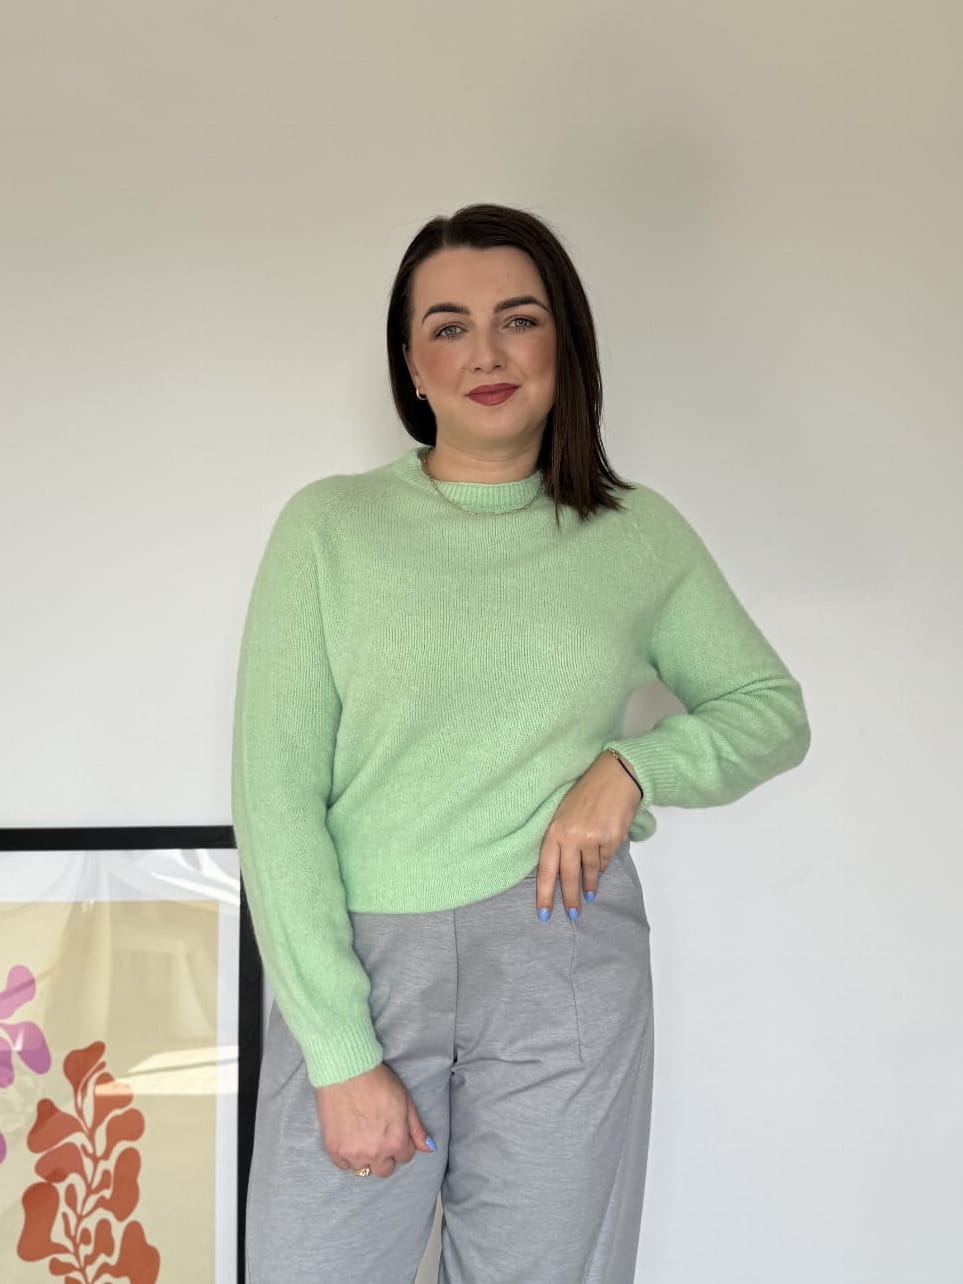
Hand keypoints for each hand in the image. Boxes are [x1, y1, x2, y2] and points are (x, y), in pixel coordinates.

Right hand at [315, 1063, 434, 1178]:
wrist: (347, 1072)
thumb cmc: (377, 1082)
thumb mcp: (405, 1101)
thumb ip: (417, 1128)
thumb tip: (429, 1148)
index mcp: (396, 1141)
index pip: (405, 1157)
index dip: (401, 1144)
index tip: (393, 1132)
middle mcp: (376, 1153)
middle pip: (385, 1169)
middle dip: (385, 1156)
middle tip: (377, 1136)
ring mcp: (353, 1153)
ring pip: (363, 1168)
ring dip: (365, 1156)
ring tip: (362, 1135)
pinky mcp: (334, 1150)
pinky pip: (344, 1165)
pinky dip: (347, 1156)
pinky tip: (348, 1138)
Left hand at [536, 752, 640, 919]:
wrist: (615, 777)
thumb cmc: (587, 793)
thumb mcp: (564, 813)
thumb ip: (561, 838)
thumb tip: (561, 866)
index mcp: (555, 830)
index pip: (546, 868)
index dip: (544, 892)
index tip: (544, 912)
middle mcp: (572, 836)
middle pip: (568, 875)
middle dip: (569, 898)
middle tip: (572, 914)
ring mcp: (593, 838)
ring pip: (590, 870)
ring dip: (589, 884)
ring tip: (589, 895)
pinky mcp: (612, 839)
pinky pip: (605, 860)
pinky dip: (603, 866)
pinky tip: (601, 869)